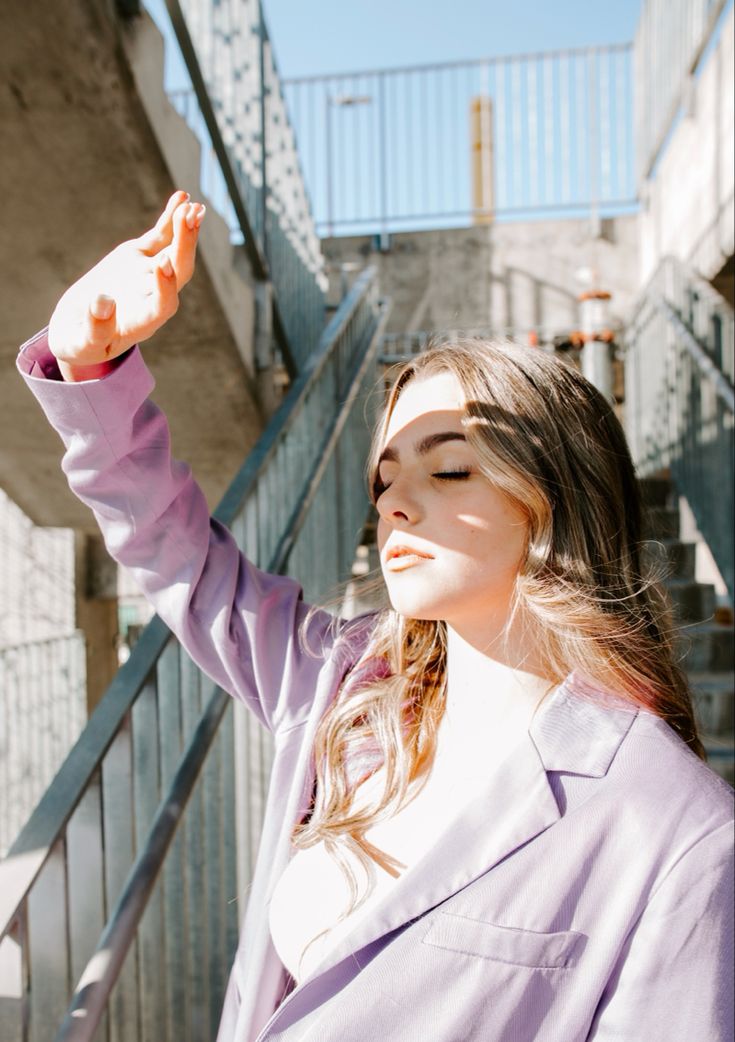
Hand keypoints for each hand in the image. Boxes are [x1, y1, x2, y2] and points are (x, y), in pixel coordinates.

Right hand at [48, 191, 205, 378]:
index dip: (166, 286)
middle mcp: (153, 297)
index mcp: (142, 322)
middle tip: (189, 220)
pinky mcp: (140, 258)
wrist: (78, 329)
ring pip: (173, 251)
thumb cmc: (80, 343)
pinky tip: (183, 197)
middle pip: (178, 273)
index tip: (163, 264)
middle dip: (185, 246)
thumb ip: (94, 328)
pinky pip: (160, 237)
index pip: (163, 305)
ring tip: (193, 207)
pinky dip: (170, 218)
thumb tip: (103, 302)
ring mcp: (149, 275)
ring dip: (184, 230)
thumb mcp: (81, 343)